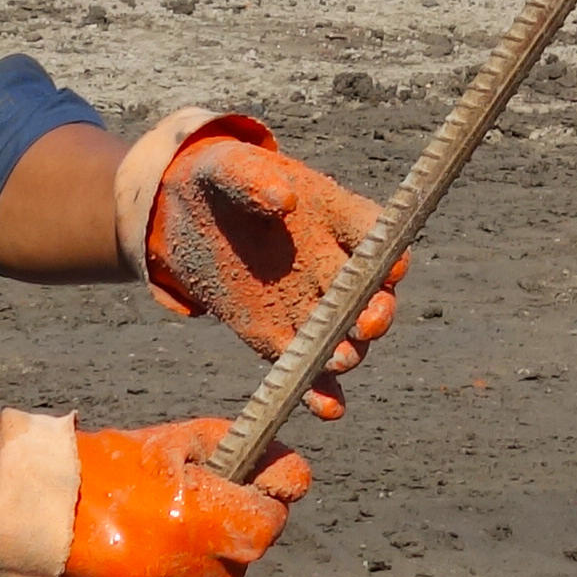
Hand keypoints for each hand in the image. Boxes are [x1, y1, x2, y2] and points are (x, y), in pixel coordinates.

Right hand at [48, 417, 307, 576]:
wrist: (30, 514)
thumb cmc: (105, 470)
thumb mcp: (175, 440)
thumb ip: (239, 449)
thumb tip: (294, 472)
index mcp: (213, 527)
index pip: (270, 523)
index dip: (253, 503)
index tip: (226, 495)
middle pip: (235, 564)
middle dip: (213, 541)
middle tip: (163, 519)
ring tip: (135, 550)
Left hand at [135, 119, 402, 416]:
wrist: (184, 217)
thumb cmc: (218, 179)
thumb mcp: (228, 168)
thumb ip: (254, 179)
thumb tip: (284, 198)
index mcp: (337, 216)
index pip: (379, 235)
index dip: (391, 252)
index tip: (392, 266)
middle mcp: (337, 265)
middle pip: (373, 294)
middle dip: (377, 310)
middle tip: (366, 322)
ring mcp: (311, 305)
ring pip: (347, 336)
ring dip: (349, 351)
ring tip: (338, 359)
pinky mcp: (280, 338)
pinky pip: (309, 368)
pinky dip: (321, 391)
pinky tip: (326, 407)